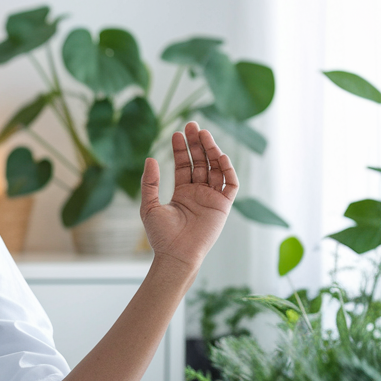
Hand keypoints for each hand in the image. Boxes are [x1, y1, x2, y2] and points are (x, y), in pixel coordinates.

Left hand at [138, 121, 236, 271]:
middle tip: (192, 124)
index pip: (184, 165)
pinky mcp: (223, 206)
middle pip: (201, 162)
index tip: (176, 133)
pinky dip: (227, 169)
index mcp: (183, 193)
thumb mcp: (150, 206)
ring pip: (215, 169)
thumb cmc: (160, 235)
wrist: (175, 255)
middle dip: (197, 144)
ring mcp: (212, 199)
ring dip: (211, 151)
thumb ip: (150, 183)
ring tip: (203, 134)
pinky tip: (219, 155)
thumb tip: (150, 159)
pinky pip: (230, 184)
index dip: (182, 149)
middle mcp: (199, 193)